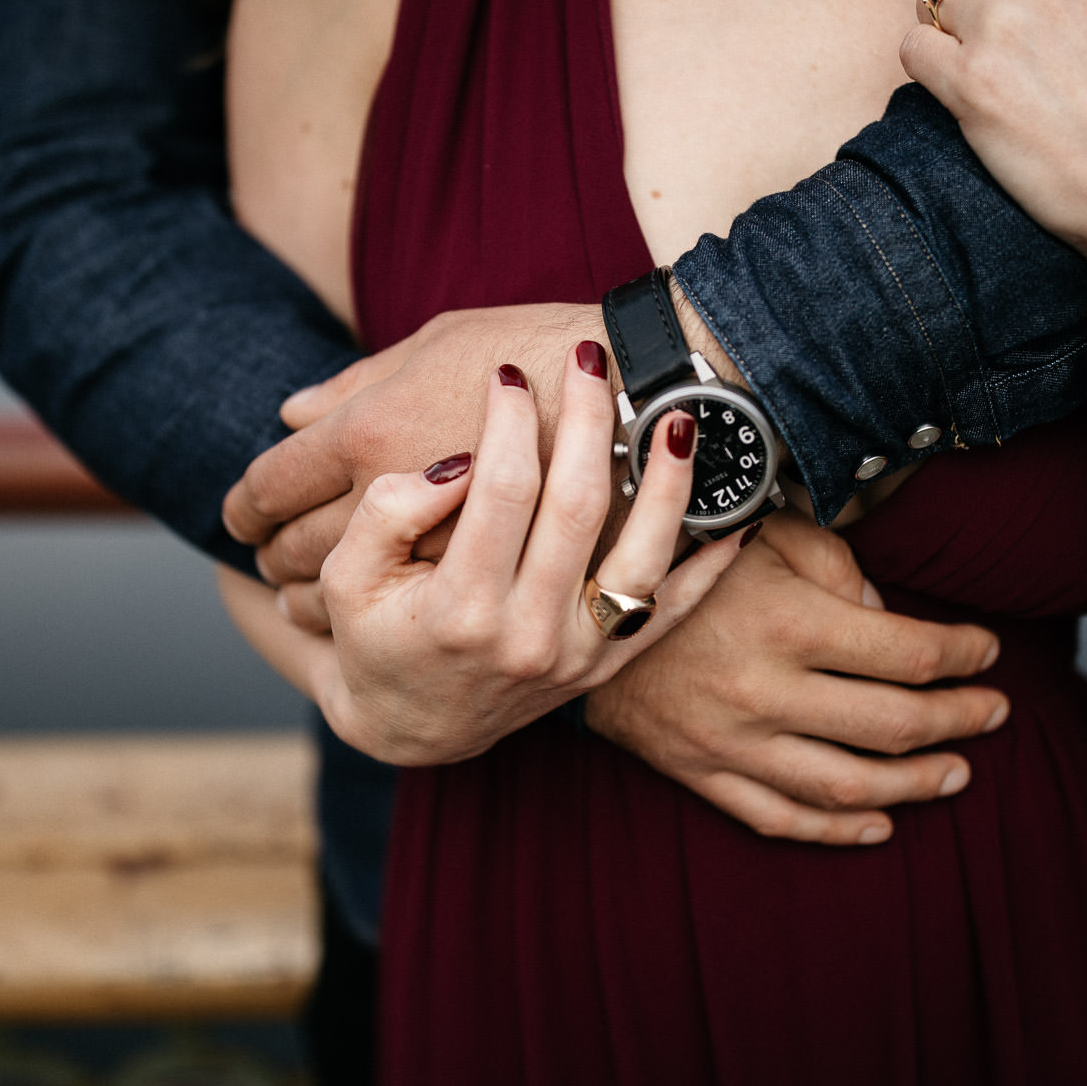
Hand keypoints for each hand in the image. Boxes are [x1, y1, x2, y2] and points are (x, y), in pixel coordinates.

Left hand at [222, 303, 606, 605]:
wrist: (648, 378)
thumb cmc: (530, 341)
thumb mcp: (435, 340)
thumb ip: (360, 385)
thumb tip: (290, 415)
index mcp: (375, 431)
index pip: (271, 481)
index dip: (242, 501)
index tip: (236, 512)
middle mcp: (413, 513)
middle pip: (294, 548)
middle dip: (267, 555)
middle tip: (257, 552)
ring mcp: (465, 572)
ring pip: (342, 601)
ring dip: (300, 600)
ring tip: (285, 595)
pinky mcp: (506, 604)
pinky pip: (404, 630)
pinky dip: (364, 629)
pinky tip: (361, 618)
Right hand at [299, 344, 745, 765]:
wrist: (413, 727)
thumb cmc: (373, 634)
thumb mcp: (348, 577)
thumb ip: (387, 514)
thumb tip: (458, 462)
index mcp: (461, 611)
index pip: (500, 492)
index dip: (507, 422)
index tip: (507, 372)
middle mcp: (529, 636)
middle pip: (577, 507)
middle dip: (586, 420)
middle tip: (588, 357)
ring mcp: (579, 656)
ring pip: (644, 557)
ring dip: (669, 481)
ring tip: (678, 412)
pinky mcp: (609, 665)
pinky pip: (674, 610)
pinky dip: (711, 562)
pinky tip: (739, 508)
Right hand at [585, 512, 1007, 844]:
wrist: (574, 600)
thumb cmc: (684, 554)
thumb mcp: (765, 532)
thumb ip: (838, 566)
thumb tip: (887, 616)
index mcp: (787, 621)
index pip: (910, 653)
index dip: (964, 654)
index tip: (988, 651)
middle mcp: (763, 690)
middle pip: (893, 724)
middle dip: (960, 720)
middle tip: (996, 714)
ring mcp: (728, 742)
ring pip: (847, 786)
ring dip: (915, 784)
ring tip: (957, 772)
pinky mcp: (698, 772)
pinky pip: (780, 819)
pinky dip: (837, 830)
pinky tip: (880, 824)